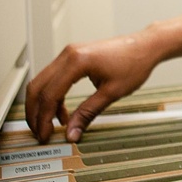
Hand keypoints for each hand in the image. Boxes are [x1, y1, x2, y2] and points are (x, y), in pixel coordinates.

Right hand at [25, 32, 158, 142]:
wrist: (146, 46)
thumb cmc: (134, 63)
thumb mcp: (111, 93)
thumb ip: (87, 113)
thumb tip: (71, 133)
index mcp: (76, 61)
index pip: (49, 94)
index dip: (44, 119)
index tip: (46, 135)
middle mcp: (68, 54)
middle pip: (37, 86)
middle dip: (35, 112)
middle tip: (41, 133)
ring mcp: (69, 53)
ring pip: (43, 81)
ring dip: (43, 105)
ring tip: (52, 125)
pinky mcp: (73, 56)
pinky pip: (54, 78)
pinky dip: (53, 96)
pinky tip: (63, 113)